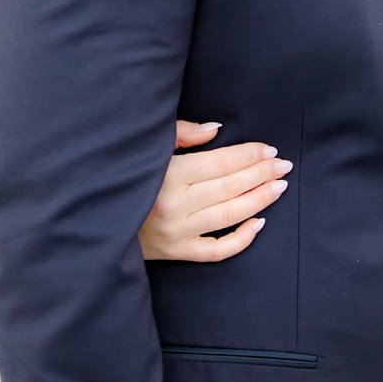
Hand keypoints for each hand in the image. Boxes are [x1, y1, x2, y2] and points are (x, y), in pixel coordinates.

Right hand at [138, 120, 291, 262]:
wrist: (99, 219)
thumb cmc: (128, 175)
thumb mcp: (150, 147)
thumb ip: (183, 134)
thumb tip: (216, 129)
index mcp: (169, 174)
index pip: (223, 163)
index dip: (250, 155)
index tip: (270, 149)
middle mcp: (175, 205)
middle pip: (232, 187)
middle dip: (262, 174)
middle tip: (283, 165)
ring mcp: (177, 233)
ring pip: (230, 215)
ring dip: (260, 199)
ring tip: (280, 187)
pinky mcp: (177, 253)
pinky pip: (217, 251)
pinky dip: (241, 239)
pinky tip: (259, 223)